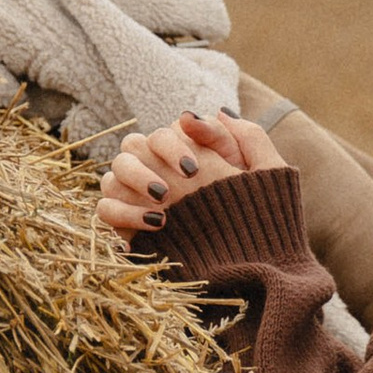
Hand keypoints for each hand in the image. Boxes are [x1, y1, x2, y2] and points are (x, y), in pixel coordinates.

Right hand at [97, 107, 282, 244]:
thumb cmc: (260, 213)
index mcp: (184, 153)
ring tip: (162, 204)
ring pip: (113, 174)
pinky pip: (106, 208)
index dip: (174, 146)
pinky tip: (154, 223)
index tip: (194, 170)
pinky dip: (123, 212)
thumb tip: (209, 113)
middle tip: (170, 189)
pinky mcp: (127, 224)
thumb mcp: (266, 173)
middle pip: (132, 146)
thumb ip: (247, 137)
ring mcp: (137, 196)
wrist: (254, 260)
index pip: (164, 134)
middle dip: (149, 163)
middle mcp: (157, 169)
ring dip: (133, 182)